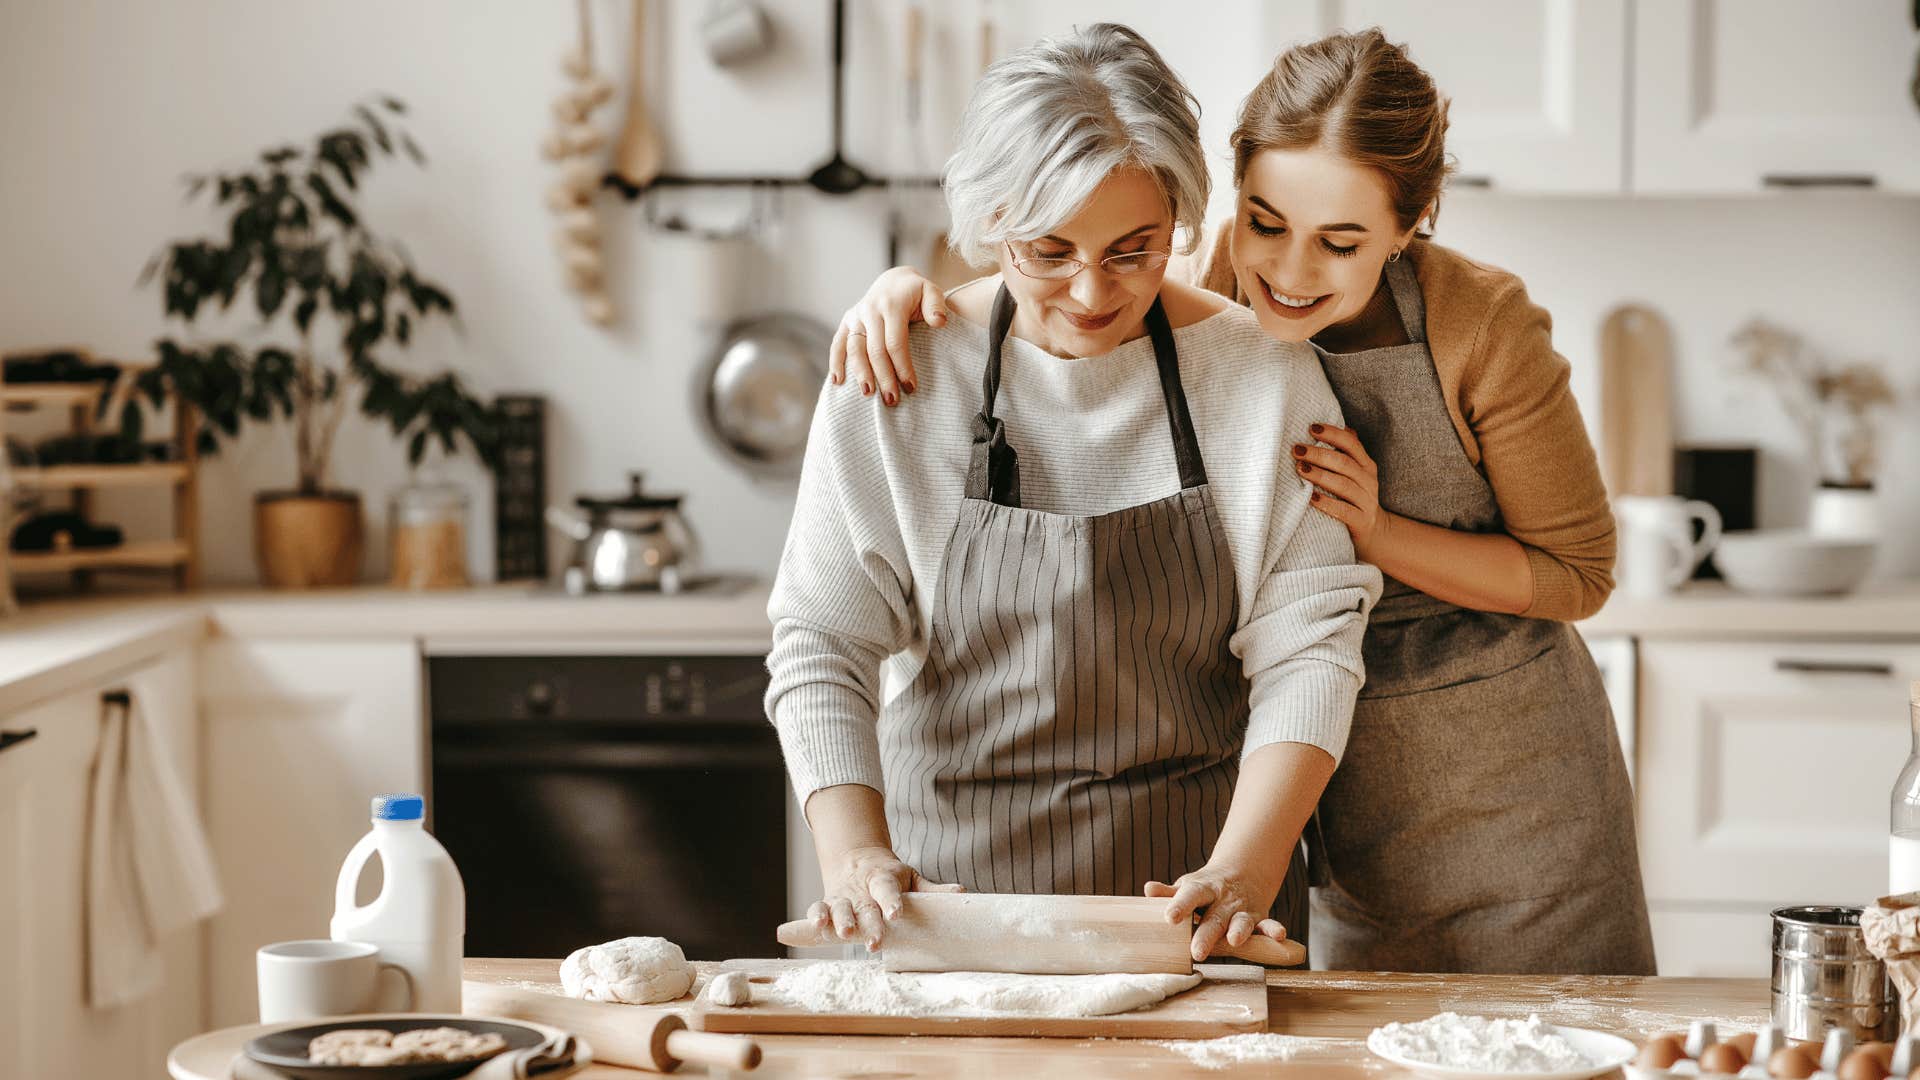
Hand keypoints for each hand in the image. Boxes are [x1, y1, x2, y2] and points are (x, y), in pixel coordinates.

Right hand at [809, 844, 962, 949]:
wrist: (856, 861)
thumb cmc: (891, 878)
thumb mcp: (911, 879)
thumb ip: (932, 890)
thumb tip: (961, 893)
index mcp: (884, 879)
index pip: (888, 889)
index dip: (891, 901)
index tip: (896, 914)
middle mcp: (862, 889)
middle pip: (864, 905)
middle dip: (868, 924)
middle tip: (874, 942)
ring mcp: (843, 896)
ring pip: (839, 907)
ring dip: (841, 921)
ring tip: (845, 934)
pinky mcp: (827, 904)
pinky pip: (818, 909)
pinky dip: (815, 917)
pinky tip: (817, 928)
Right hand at [828, 267, 946, 405]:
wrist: (893, 281)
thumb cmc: (916, 293)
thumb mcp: (931, 292)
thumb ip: (936, 306)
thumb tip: (938, 322)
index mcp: (891, 305)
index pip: (895, 342)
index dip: (902, 366)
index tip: (910, 387)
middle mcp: (870, 310)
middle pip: (875, 350)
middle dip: (883, 377)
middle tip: (892, 400)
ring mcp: (856, 315)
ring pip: (855, 349)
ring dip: (860, 373)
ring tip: (868, 395)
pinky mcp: (847, 321)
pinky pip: (838, 343)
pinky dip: (836, 362)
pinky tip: (838, 381)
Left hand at [1145, 861, 1287, 961]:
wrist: (1243, 872)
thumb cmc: (1205, 887)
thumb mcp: (1188, 886)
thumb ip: (1170, 893)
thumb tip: (1148, 890)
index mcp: (1202, 889)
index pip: (1189, 896)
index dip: (1179, 906)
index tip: (1169, 918)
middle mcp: (1223, 899)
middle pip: (1214, 917)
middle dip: (1206, 934)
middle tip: (1196, 952)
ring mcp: (1242, 909)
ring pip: (1241, 921)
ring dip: (1239, 930)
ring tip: (1234, 941)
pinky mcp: (1259, 918)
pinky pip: (1267, 924)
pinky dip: (1273, 930)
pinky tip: (1279, 936)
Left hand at [1294, 422, 1388, 558]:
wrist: (1375, 533)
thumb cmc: (1354, 497)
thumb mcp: (1355, 474)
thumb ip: (1345, 452)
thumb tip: (1331, 426)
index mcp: (1366, 465)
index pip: (1351, 444)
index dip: (1332, 434)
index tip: (1311, 427)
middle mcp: (1369, 481)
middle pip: (1344, 463)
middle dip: (1319, 454)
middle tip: (1297, 449)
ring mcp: (1367, 502)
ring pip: (1344, 485)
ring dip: (1320, 476)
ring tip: (1300, 469)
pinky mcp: (1361, 522)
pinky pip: (1344, 511)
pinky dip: (1327, 504)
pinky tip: (1311, 498)